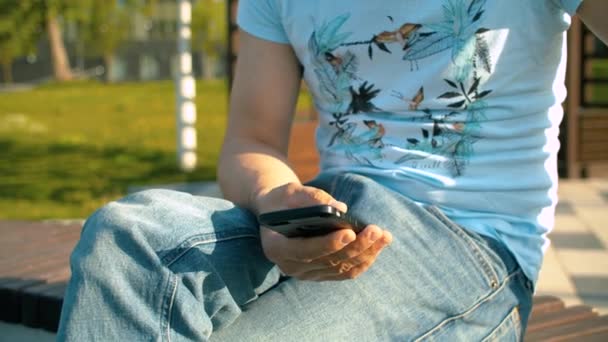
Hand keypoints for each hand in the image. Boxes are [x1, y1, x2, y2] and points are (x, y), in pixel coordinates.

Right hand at [255, 182, 392, 280]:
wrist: (278, 213)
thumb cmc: (283, 200)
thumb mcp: (291, 191)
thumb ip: (312, 198)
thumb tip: (342, 208)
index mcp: (276, 247)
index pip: (305, 250)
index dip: (328, 244)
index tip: (350, 232)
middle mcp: (290, 266)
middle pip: (328, 261)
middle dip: (356, 247)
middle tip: (377, 230)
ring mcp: (306, 273)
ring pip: (341, 269)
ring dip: (366, 254)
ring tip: (384, 236)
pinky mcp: (320, 274)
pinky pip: (345, 272)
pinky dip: (363, 260)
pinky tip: (377, 246)